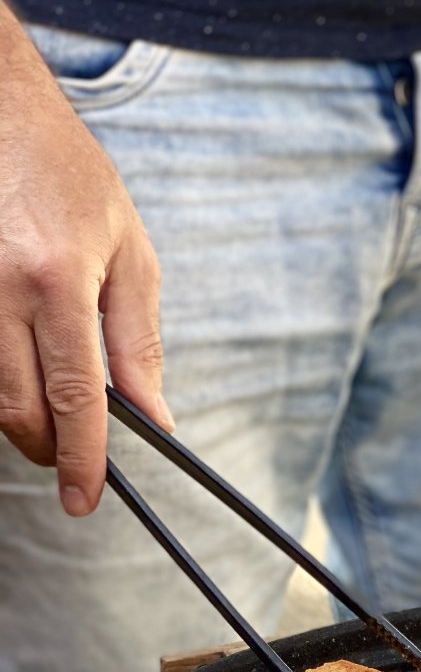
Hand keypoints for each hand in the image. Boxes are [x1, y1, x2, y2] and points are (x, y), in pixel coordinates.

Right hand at [0, 7, 169, 514]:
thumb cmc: (68, 174)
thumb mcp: (128, 249)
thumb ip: (138, 339)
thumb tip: (155, 415)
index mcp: (58, 279)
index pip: (75, 396)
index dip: (81, 458)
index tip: (85, 498)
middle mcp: (0, 286)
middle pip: (18, 406)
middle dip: (46, 448)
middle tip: (70, 463)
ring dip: (18, 419)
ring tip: (50, 419)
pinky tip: (21, 376)